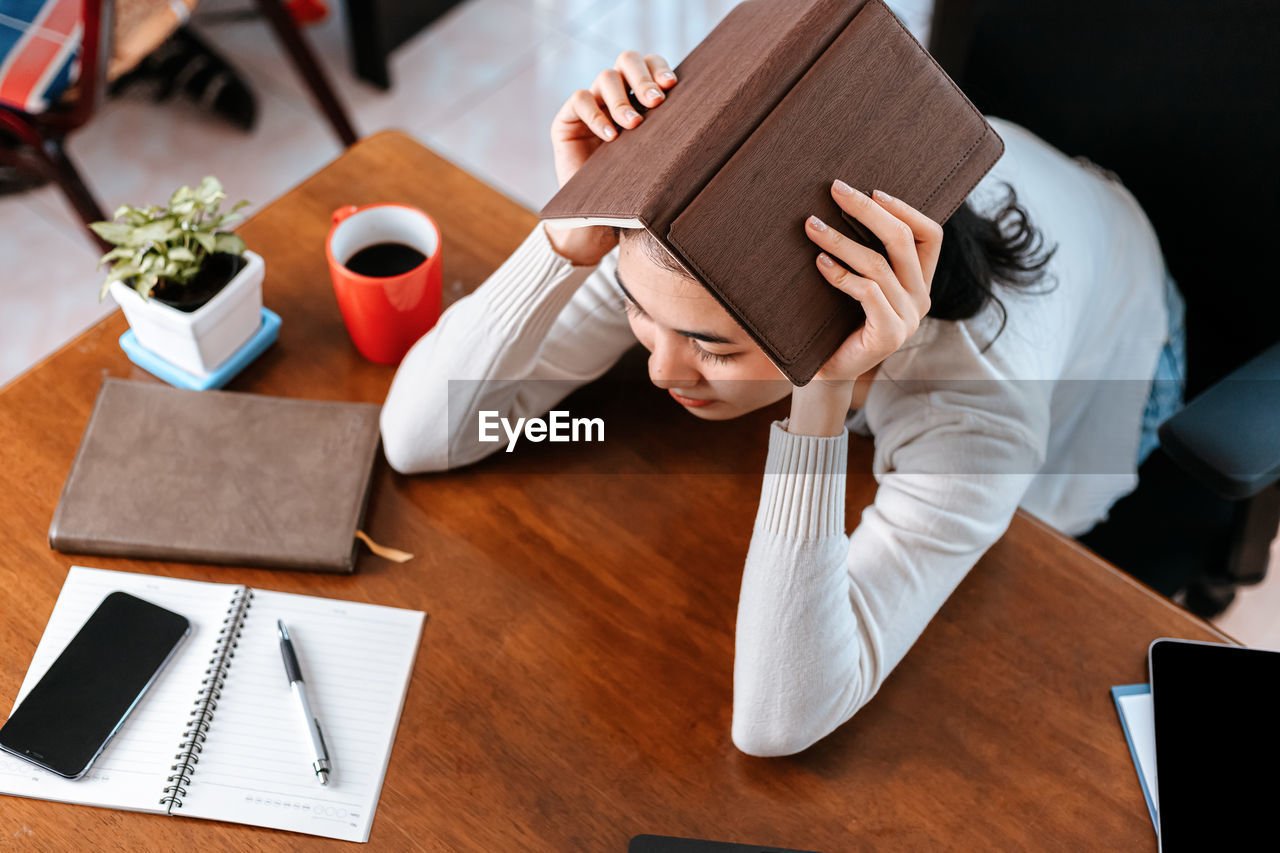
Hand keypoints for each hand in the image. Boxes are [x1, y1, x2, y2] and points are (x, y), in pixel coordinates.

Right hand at [543, 51, 677, 265]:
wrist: (599, 219)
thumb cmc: (635, 191)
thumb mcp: (659, 160)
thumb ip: (674, 138)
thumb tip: (718, 126)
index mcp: (639, 97)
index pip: (649, 63)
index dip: (658, 68)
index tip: (672, 85)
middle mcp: (615, 94)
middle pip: (627, 60)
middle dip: (643, 77)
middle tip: (656, 102)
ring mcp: (591, 104)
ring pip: (605, 77)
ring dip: (622, 100)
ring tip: (634, 126)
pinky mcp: (567, 120)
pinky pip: (580, 100)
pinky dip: (596, 114)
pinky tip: (610, 136)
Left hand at [787, 181, 941, 435]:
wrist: (825, 374)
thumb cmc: (834, 323)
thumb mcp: (854, 284)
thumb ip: (862, 254)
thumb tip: (841, 201)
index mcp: (918, 283)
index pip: (931, 235)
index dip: (905, 208)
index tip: (872, 190)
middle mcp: (920, 299)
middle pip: (903, 240)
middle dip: (868, 210)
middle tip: (835, 189)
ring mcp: (908, 319)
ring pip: (879, 265)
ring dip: (841, 240)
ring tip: (811, 225)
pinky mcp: (890, 335)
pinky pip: (868, 293)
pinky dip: (841, 274)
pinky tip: (819, 263)